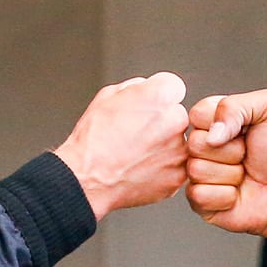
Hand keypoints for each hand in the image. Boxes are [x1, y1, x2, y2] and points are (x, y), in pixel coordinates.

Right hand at [53, 72, 190, 219]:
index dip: (158, 97)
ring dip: (164, 146)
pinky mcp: (178, 175)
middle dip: (162, 122)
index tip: (149, 107)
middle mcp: (175, 121)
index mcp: (159, 96)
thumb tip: (146, 88)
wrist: (87, 180)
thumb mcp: (107, 96)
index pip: (173, 86)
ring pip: (179, 142)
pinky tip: (140, 168)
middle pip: (177, 115)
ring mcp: (179, 150)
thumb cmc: (92, 141)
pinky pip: (177, 166)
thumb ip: (136, 87)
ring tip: (136, 154)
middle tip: (137, 134)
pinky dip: (163, 169)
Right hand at [184, 89, 266, 242]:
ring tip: (244, 174)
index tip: (244, 131)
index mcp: (214, 119)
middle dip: (231, 151)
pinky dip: (226, 196)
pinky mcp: (199, 201)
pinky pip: (200, 195)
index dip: (223, 124)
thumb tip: (212, 133)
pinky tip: (237, 194)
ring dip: (230, 175)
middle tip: (247, 155)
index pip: (197, 114)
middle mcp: (202, 145)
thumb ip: (236, 106)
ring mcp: (198, 173)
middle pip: (195, 144)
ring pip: (197, 170)